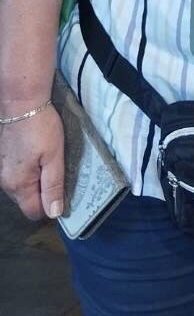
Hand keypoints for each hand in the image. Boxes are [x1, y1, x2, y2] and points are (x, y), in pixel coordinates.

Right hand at [0, 107, 64, 221]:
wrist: (22, 102)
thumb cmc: (41, 128)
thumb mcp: (54, 156)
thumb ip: (53, 186)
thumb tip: (54, 213)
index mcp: (18, 185)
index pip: (33, 212)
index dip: (50, 207)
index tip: (64, 193)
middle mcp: (6, 182)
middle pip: (27, 200)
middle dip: (44, 193)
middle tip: (60, 172)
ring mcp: (2, 170)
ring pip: (22, 186)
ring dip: (37, 180)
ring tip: (50, 161)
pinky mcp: (4, 158)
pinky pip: (18, 174)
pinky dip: (29, 170)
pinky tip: (38, 154)